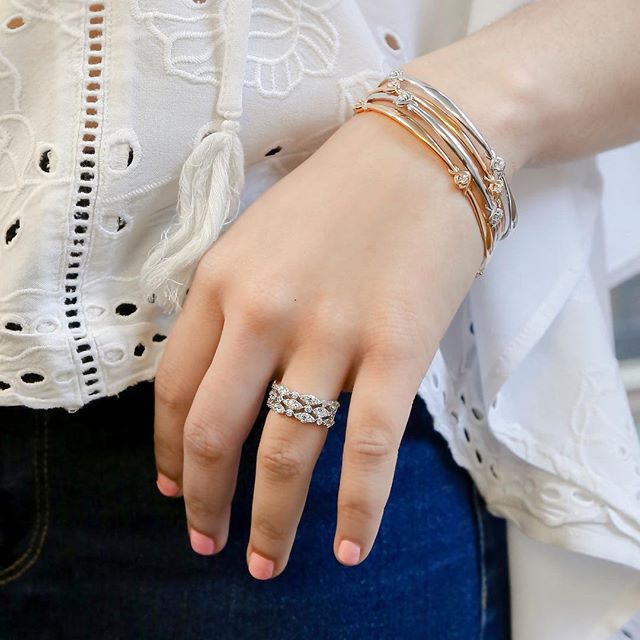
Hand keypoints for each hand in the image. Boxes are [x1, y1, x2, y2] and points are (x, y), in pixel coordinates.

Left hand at [153, 107, 482, 578]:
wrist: (426, 149)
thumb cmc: (340, 193)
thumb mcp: (258, 240)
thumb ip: (229, 309)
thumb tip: (219, 386)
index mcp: (221, 281)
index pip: (172, 391)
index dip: (167, 454)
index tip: (172, 489)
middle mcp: (264, 312)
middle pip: (216, 432)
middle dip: (206, 502)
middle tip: (208, 542)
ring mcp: (331, 333)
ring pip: (287, 453)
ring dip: (272, 521)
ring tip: (265, 563)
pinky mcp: (398, 349)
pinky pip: (369, 448)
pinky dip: (358, 509)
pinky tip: (351, 548)